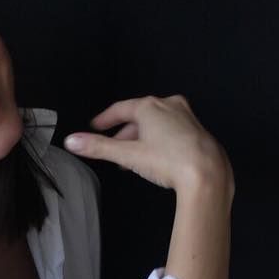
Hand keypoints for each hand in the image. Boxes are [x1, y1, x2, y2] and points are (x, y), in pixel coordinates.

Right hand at [64, 95, 233, 198]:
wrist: (207, 173)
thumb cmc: (168, 160)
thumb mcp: (128, 155)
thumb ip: (99, 147)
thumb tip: (72, 141)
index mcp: (150, 106)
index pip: (121, 108)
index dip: (105, 119)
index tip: (95, 126)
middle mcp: (169, 105)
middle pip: (139, 116)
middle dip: (124, 133)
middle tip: (112, 147)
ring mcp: (186, 117)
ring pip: (156, 124)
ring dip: (141, 138)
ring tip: (131, 158)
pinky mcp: (197, 132)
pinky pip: (170, 131)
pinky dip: (158, 141)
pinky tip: (156, 158)